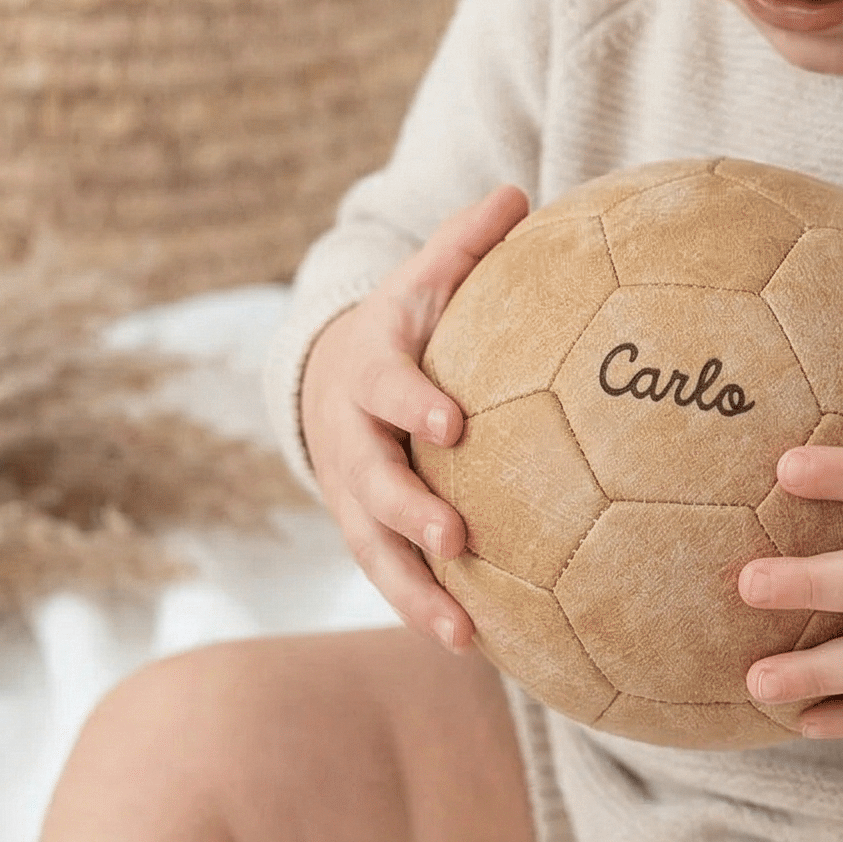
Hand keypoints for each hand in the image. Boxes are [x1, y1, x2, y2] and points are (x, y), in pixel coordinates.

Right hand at [299, 185, 529, 649]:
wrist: (326, 379)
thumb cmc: (400, 326)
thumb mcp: (423, 279)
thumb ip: (467, 244)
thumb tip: (516, 191)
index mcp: (371, 374)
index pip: (388, 387)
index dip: (414, 404)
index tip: (452, 424)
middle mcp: (352, 442)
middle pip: (372, 483)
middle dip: (409, 514)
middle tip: (455, 537)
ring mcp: (352, 497)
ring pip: (376, 552)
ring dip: (416, 593)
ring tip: (461, 632)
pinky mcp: (365, 536)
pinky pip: (394, 582)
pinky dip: (425, 613)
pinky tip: (475, 649)